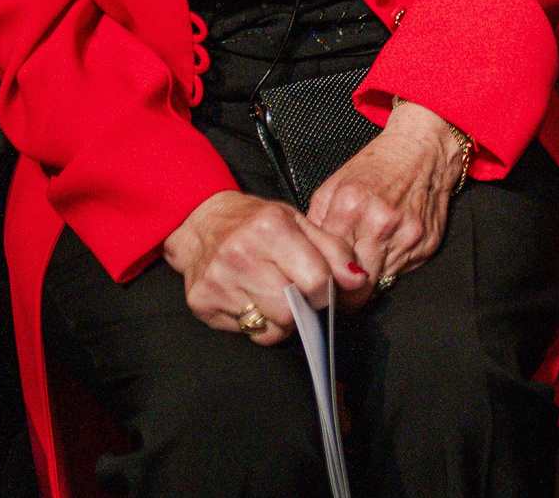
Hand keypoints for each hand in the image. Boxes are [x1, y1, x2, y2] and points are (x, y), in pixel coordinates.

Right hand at [162, 190, 364, 341]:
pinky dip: (257, 324)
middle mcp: (240, 254)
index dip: (325, 289)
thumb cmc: (256, 223)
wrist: (201, 223)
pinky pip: (247, 334)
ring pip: (271, 330)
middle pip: (292, 311)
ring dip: (281, 321)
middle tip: (296, 293)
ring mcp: (218, 281)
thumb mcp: (299, 223)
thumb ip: (334, 250)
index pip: (316, 280)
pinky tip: (252, 300)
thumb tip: (357, 280)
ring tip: (275, 297)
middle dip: (302, 308)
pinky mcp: (202, 303)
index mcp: (271, 227)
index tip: (320, 286)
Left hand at [305, 100, 464, 304]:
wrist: (423, 149)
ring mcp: (407, 236)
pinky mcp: (427, 244)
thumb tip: (305, 262)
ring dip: (371, 276)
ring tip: (368, 256)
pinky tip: (389, 245)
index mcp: (350, 208)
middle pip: (357, 286)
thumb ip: (315, 227)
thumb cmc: (376, 167)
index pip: (329, 269)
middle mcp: (381, 224)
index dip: (324, 284)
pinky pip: (402, 273)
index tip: (322, 290)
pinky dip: (392, 265)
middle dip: (348, 289)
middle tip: (342, 283)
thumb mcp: (331, 188)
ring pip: (380, 283)